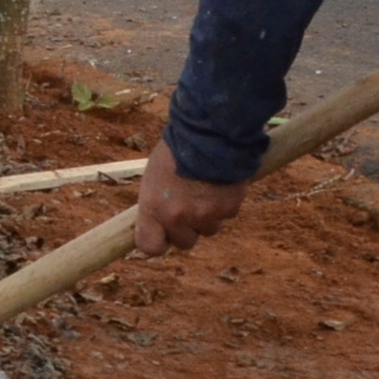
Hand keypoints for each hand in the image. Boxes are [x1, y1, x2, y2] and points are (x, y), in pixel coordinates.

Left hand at [132, 138, 249, 257]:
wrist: (210, 132)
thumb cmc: (178, 149)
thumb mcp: (155, 175)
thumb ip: (157, 201)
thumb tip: (159, 218)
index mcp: (152, 208)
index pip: (150, 246)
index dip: (158, 243)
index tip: (162, 236)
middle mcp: (177, 217)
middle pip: (184, 242)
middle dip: (188, 228)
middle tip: (190, 206)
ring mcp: (204, 215)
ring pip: (209, 229)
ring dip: (209, 216)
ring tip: (207, 188)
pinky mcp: (228, 209)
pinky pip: (227, 214)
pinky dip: (225, 202)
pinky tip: (221, 182)